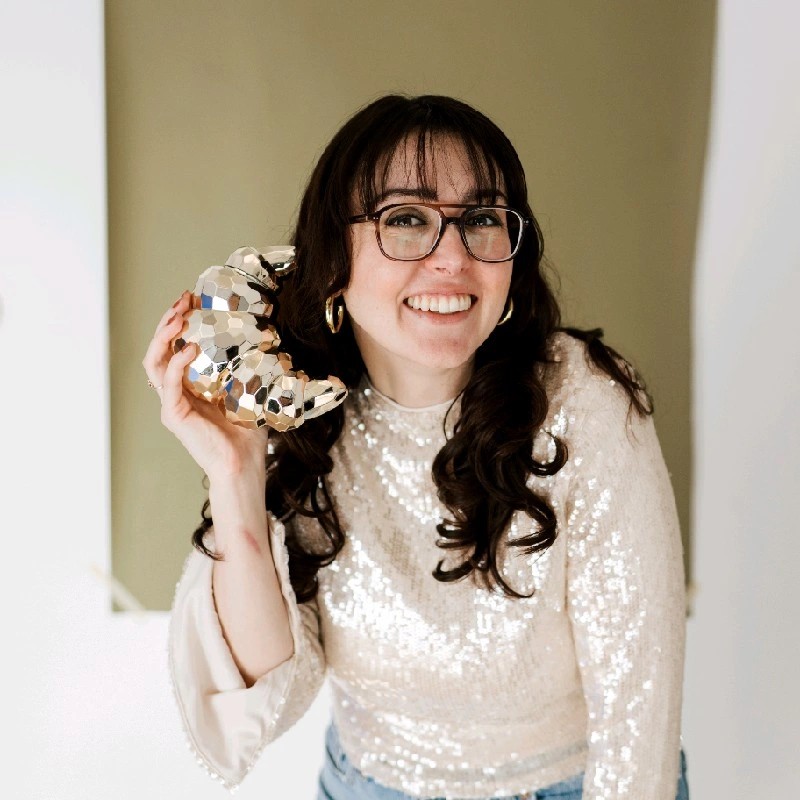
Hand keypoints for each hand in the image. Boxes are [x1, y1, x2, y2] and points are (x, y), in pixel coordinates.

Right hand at [142, 291, 269, 480]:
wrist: (243, 465)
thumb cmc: (246, 437)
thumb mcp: (248, 395)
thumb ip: (247, 372)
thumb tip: (266, 346)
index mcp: (189, 388)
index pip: (174, 348)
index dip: (179, 323)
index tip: (192, 301)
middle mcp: (175, 393)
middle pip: (159, 349)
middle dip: (169, 321)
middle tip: (184, 300)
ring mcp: (171, 404)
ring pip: (154, 362)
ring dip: (163, 336)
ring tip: (178, 316)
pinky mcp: (174, 415)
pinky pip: (168, 384)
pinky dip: (177, 363)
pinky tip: (191, 348)